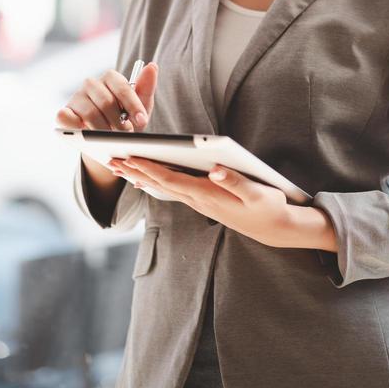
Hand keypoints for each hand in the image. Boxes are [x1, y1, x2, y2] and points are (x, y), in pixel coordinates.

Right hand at [55, 62, 157, 132]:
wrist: (108, 140)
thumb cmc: (125, 118)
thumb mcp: (141, 106)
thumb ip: (146, 87)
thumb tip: (152, 66)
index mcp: (110, 77)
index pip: (122, 87)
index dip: (133, 105)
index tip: (142, 121)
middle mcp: (91, 83)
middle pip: (106, 102)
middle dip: (119, 122)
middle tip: (127, 135)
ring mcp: (76, 97)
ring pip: (90, 113)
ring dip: (103, 130)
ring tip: (112, 139)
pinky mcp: (64, 112)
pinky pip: (66, 117)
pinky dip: (77, 127)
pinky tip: (86, 135)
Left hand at [107, 157, 296, 248]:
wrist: (276, 229)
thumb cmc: (270, 208)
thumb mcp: (258, 194)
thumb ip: (236, 182)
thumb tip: (215, 170)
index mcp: (208, 195)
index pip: (172, 181)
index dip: (150, 169)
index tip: (131, 158)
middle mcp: (199, 200)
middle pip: (160, 185)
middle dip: (136, 171)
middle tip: (111, 159)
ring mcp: (199, 202)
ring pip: (163, 189)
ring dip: (141, 177)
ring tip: (120, 166)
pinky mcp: (203, 200)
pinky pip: (172, 190)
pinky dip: (155, 182)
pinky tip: (145, 179)